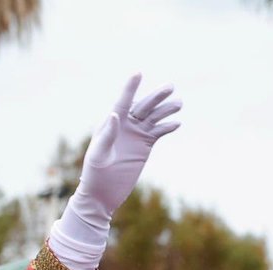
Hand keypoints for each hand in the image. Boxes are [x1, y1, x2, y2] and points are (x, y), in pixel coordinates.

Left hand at [75, 74, 181, 219]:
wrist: (101, 194)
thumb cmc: (94, 174)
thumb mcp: (98, 155)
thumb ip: (107, 135)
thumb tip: (116, 114)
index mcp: (109, 125)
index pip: (122, 102)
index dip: (130, 88)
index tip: (138, 73)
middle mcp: (124, 127)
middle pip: (143, 107)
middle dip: (156, 97)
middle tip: (170, 87)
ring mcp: (136, 135)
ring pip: (153, 117)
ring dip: (166, 110)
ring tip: (179, 104)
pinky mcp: (145, 146)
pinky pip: (158, 132)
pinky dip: (167, 127)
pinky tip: (176, 123)